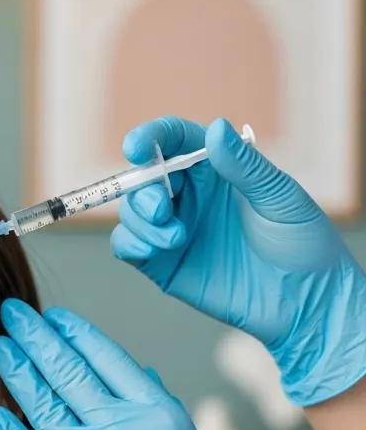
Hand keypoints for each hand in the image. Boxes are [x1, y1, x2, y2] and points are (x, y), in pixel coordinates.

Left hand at [0, 299, 312, 429]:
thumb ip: (161, 405)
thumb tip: (137, 370)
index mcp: (158, 413)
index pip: (107, 356)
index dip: (75, 332)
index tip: (53, 316)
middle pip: (69, 371)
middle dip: (36, 337)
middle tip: (13, 313)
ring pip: (45, 407)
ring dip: (18, 373)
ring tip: (0, 348)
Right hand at [111, 116, 365, 405]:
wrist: (303, 302)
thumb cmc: (302, 244)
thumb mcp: (280, 198)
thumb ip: (244, 166)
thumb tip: (216, 127)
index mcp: (216, 169)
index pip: (174, 141)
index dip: (151, 138)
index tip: (136, 147)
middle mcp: (189, 195)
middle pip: (143, 178)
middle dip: (143, 191)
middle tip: (162, 210)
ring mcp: (173, 228)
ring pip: (131, 212)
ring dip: (141, 221)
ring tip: (176, 239)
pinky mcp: (162, 263)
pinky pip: (126, 245)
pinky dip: (129, 242)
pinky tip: (152, 250)